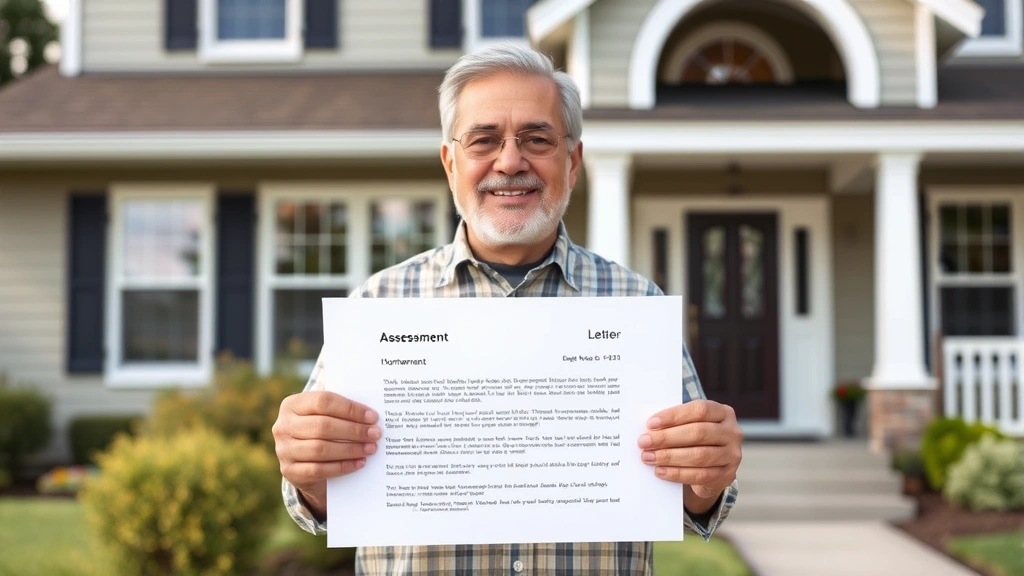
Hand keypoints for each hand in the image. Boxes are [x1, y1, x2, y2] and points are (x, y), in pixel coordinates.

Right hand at [272, 391, 380, 518]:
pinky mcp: (289, 471)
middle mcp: (283, 426)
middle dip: (354, 430)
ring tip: (371, 448)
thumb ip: (341, 409)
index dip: (350, 409)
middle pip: (323, 426)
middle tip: (375, 434)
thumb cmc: (321, 429)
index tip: (372, 416)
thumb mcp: (325, 415)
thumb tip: (370, 414)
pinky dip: (342, 466)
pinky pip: (318, 470)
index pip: (324, 401)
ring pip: (320, 449)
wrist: (303, 460)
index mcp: (292, 404)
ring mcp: (283, 450)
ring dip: (350, 449)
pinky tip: (359, 462)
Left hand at [637, 400, 741, 505]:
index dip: (674, 416)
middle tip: (644, 442)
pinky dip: (677, 473)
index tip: (651, 423)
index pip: (699, 410)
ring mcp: (732, 455)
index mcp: (723, 412)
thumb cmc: (695, 440)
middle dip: (667, 438)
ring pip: (699, 456)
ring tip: (648, 457)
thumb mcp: (691, 425)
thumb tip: (649, 428)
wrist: (713, 468)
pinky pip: (700, 475)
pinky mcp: (727, 475)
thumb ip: (676, 423)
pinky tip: (660, 471)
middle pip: (698, 433)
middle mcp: (732, 432)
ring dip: (669, 457)